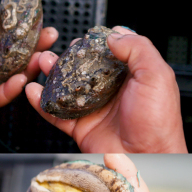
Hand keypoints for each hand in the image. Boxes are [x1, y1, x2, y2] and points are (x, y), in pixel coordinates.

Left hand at [0, 6, 57, 140]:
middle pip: (13, 55)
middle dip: (33, 46)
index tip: (37, 19)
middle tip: (49, 37)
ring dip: (28, 68)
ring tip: (42, 58)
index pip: (2, 34)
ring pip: (11, 76)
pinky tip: (21, 80)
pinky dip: (11, 90)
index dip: (20, 28)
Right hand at [25, 27, 186, 152]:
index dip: (94, 44)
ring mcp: (92, 108)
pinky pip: (55, 112)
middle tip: (56, 48)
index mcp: (130, 76)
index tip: (83, 37)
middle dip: (66, 57)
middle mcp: (110, 90)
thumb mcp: (157, 76)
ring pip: (65, 87)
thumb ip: (138, 50)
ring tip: (42, 62)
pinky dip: (40, 102)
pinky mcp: (79, 126)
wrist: (149, 157)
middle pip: (81, 69)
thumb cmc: (158, 121)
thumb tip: (114, 34)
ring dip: (50, 74)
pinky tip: (33, 90)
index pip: (108, 53)